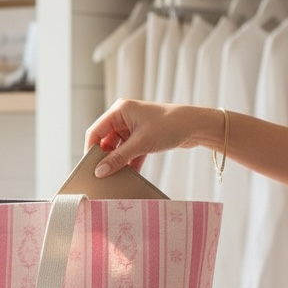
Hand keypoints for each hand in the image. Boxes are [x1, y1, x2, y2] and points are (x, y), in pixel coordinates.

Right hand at [84, 101, 198, 176]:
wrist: (197, 126)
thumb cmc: (170, 126)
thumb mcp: (141, 143)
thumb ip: (118, 158)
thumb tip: (100, 171)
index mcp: (119, 110)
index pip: (95, 131)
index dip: (91, 149)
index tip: (90, 167)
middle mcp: (123, 117)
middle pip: (105, 140)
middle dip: (104, 157)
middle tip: (102, 174)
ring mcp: (133, 126)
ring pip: (117, 147)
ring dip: (117, 161)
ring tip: (116, 176)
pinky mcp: (142, 136)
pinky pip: (129, 151)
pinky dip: (129, 162)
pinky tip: (130, 175)